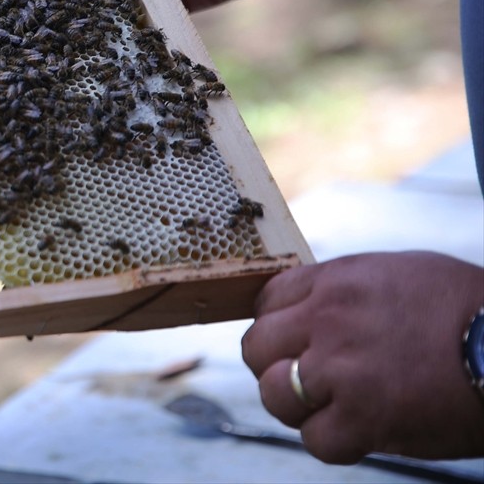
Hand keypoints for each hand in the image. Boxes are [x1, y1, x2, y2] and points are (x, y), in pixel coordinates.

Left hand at [241, 252, 483, 462]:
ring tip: (333, 409)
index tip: (294, 344)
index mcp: (337, 282)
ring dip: (298, 408)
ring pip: (275, 393)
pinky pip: (315, 440)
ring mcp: (341, 369)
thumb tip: (317, 308)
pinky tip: (361, 434)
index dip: (277, 328)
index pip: (267, 302)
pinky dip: (333, 443)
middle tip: (309, 382)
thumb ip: (349, 291)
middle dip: (276, 367)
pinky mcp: (364, 417)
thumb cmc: (474, 312)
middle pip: (257, 348)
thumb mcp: (403, 275)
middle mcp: (328, 320)